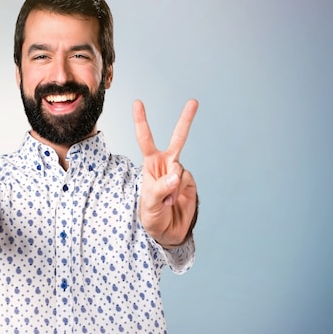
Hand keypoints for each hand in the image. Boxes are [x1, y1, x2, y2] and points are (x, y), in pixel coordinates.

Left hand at [133, 99, 198, 246]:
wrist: (167, 231)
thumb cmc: (152, 215)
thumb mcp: (149, 203)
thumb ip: (161, 188)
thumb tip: (177, 175)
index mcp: (150, 164)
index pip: (145, 139)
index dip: (141, 121)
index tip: (137, 103)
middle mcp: (166, 164)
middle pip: (178, 138)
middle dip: (186, 120)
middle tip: (194, 102)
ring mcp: (179, 172)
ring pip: (179, 168)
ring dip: (171, 186)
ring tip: (165, 201)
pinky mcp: (189, 182)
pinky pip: (185, 180)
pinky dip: (179, 192)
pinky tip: (174, 201)